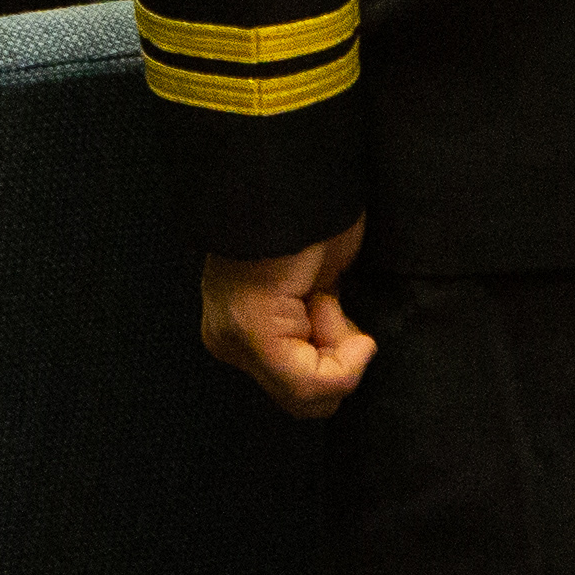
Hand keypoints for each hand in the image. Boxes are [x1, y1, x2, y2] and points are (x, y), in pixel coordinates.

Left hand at [199, 222, 376, 419]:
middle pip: (304, 401)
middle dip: (337, 359)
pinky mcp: (253, 332)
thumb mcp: (318, 290)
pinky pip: (308, 382)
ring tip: (323, 291)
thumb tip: (345, 370)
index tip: (335, 302)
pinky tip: (329, 300)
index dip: (337, 360)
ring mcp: (236, 341)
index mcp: (238, 332)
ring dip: (339, 346)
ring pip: (308, 396)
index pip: (297, 391)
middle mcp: (229, 343)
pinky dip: (343, 356)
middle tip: (330, 300)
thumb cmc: (313, 219)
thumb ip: (317, 334)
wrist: (294, 173)